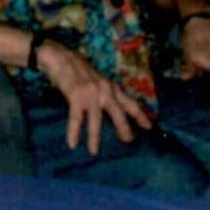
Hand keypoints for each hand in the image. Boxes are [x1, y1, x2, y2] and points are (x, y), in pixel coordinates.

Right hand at [37, 41, 156, 155]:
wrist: (60, 57)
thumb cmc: (78, 70)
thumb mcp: (97, 81)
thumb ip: (105, 94)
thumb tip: (111, 114)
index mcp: (111, 86)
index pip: (130, 103)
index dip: (140, 115)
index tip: (149, 127)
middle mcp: (104, 89)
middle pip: (118, 112)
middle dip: (124, 128)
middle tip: (128, 141)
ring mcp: (90, 93)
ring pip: (96, 119)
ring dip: (95, 137)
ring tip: (94, 152)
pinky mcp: (76, 95)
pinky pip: (75, 118)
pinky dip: (73, 132)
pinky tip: (72, 144)